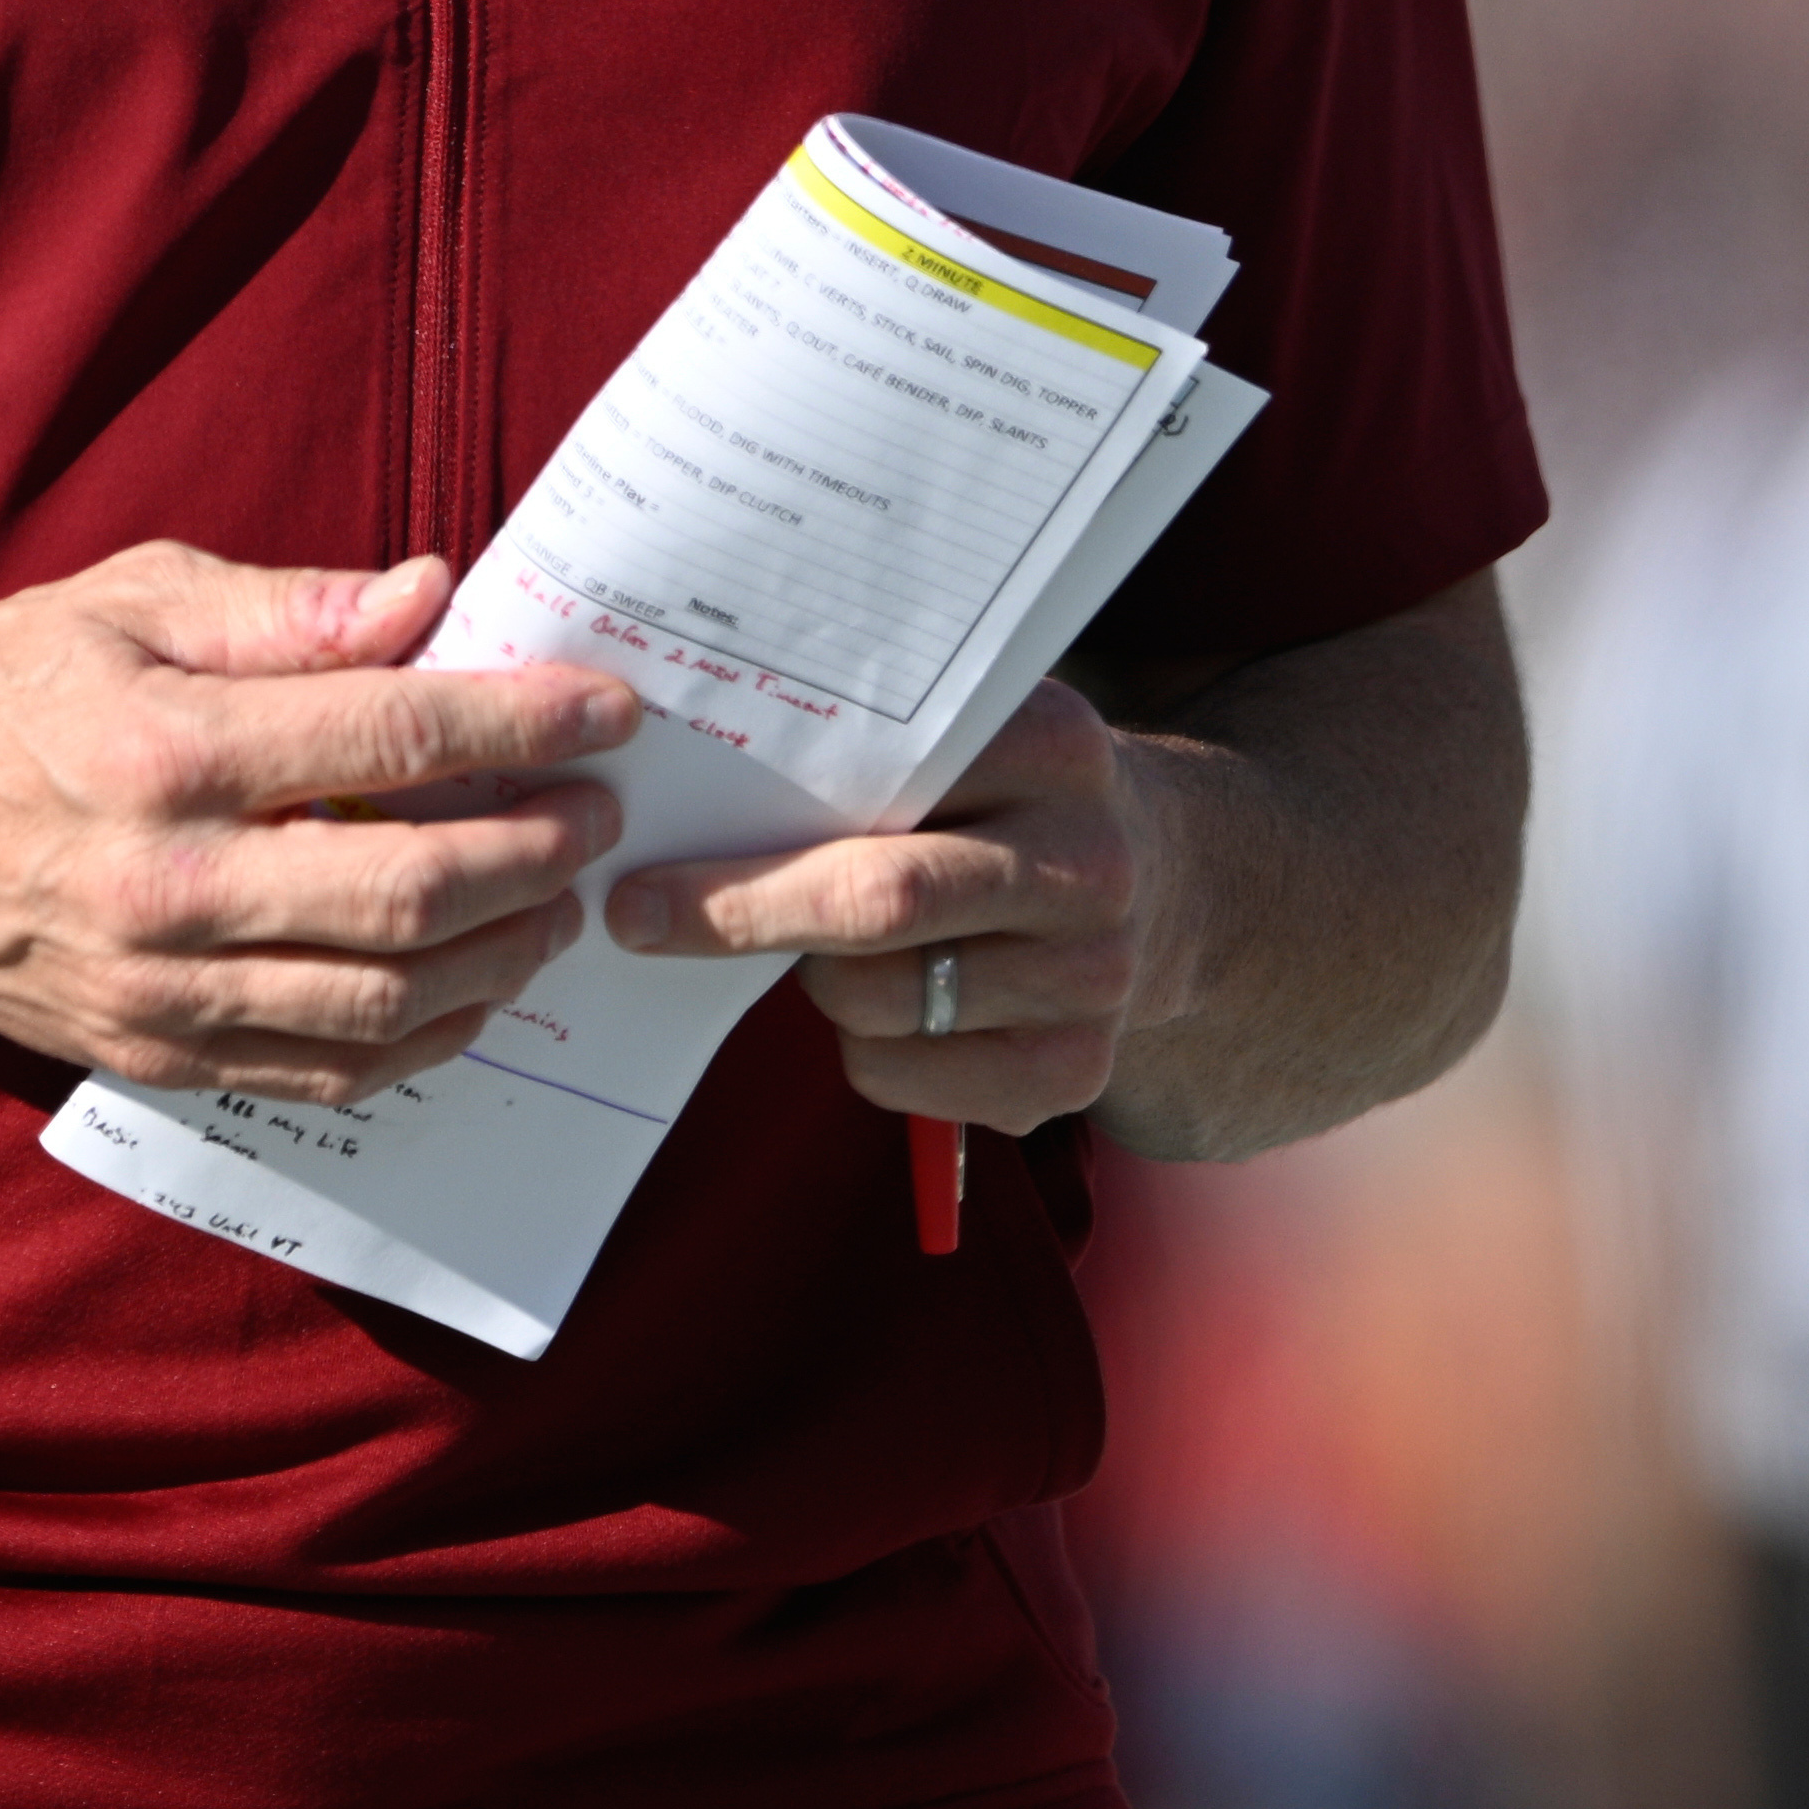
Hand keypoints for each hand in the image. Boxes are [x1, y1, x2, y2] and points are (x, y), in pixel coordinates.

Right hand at [0, 547, 637, 1103]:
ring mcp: (159, 989)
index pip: (392, 735)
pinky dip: (424, 1041)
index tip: (606, 709)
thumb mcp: (125, 603)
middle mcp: (167, 882)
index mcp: (163, 747)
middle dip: (537, 849)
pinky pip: (324, 1073)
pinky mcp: (152, 1055)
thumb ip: (285, 610)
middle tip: (596, 811)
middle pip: (410, 889)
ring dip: (502, 953)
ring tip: (554, 898)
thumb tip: (429, 596)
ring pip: (386, 1002)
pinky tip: (471, 988)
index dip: (523, 721)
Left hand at [600, 678, 1190, 1129]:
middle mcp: (1087, 865)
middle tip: (637, 917)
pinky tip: (895, 1006)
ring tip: (826, 945)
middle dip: (739, 915)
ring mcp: (1092, 978)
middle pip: (878, 903)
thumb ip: (871, 738)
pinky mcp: (1075, 1071)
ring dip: (815, 980)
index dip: (755, 828)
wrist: (1171, 887)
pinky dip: (862, 1050)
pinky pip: (902, 1075)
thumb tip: (681, 769)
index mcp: (1055, 748)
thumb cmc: (1008, 798)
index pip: (885, 785)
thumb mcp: (972, 734)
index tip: (642, 852)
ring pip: (876, 999)